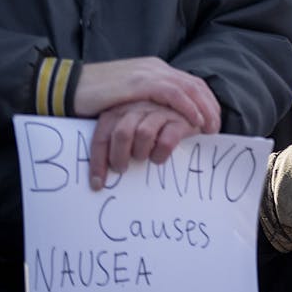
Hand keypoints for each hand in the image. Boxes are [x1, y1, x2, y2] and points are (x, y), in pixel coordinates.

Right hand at [73, 57, 220, 133]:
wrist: (68, 88)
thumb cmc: (95, 98)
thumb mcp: (128, 98)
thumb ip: (146, 102)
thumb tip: (161, 119)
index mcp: (154, 69)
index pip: (190, 83)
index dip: (206, 101)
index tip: (213, 120)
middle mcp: (155, 67)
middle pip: (194, 84)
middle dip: (210, 106)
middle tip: (217, 127)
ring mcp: (147, 72)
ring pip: (188, 88)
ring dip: (203, 109)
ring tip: (210, 127)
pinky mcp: (138, 82)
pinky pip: (172, 93)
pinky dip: (187, 107)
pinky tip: (194, 121)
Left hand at [87, 100, 201, 190]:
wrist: (193, 107)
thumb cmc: (157, 123)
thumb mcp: (134, 125)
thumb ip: (118, 140)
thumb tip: (99, 178)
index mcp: (121, 110)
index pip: (102, 136)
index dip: (97, 161)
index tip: (97, 184)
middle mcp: (139, 107)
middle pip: (122, 133)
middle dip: (119, 157)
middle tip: (123, 169)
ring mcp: (160, 111)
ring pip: (143, 134)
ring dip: (141, 152)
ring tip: (145, 159)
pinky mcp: (180, 120)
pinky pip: (167, 141)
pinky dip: (160, 154)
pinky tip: (160, 158)